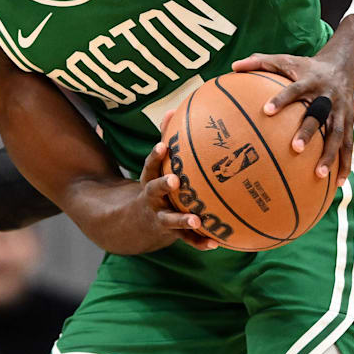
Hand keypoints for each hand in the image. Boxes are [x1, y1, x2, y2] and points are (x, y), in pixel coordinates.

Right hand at [137, 110, 219, 251]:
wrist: (138, 223)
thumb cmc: (156, 185)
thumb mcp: (155, 166)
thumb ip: (165, 140)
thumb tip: (172, 109)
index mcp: (149, 181)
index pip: (149, 165)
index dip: (155, 156)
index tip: (163, 146)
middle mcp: (152, 199)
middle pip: (154, 191)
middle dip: (163, 185)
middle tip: (175, 180)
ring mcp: (160, 217)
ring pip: (169, 220)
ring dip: (182, 220)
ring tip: (196, 220)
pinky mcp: (171, 234)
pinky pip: (186, 239)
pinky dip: (199, 242)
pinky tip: (216, 243)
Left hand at [231, 53, 353, 184]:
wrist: (343, 67)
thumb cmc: (305, 67)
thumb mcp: (285, 60)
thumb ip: (259, 62)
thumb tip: (233, 67)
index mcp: (310, 81)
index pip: (294, 90)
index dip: (281, 99)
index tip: (266, 110)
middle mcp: (327, 97)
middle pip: (319, 115)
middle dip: (308, 131)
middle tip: (295, 148)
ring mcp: (341, 111)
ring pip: (338, 134)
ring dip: (330, 154)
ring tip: (319, 174)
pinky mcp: (351, 122)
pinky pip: (349, 145)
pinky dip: (345, 163)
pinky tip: (338, 183)